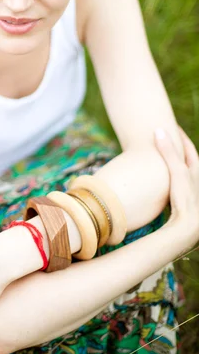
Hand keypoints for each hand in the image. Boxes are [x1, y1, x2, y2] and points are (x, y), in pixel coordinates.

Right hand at [154, 125, 198, 247]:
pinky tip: (159, 181)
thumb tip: (158, 130)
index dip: (179, 135)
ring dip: (172, 162)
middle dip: (177, 148)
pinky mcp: (182, 201)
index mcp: (196, 170)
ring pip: (181, 171)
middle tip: (165, 137)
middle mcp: (195, 179)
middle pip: (186, 158)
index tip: (170, 125)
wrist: (188, 227)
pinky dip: (167, 176)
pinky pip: (174, 183)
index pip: (188, 147)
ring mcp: (190, 190)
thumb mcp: (177, 171)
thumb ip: (168, 152)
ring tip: (160, 156)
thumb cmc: (186, 198)